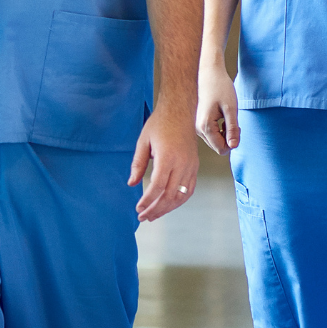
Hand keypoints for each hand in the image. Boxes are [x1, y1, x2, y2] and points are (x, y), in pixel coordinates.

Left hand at [129, 102, 198, 222]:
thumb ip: (138, 163)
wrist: (180, 110)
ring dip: (167, 208)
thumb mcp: (143, 141)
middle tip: (143, 217)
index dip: (147, 201)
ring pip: (180, 195)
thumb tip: (132, 184)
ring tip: (154, 215)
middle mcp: (182, 163)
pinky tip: (169, 205)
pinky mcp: (195, 166)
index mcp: (168, 157)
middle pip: (169, 195)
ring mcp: (191, 165)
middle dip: (155, 209)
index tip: (138, 209)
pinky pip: (189, 189)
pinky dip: (179, 200)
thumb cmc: (160, 123)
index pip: (157, 186)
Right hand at [196, 61, 239, 154]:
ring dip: (224, 133)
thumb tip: (233, 146)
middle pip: (218, 146)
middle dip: (229, 137)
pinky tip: (221, 117)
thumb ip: (232, 129)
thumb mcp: (231, 108)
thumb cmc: (221, 88)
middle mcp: (198, 129)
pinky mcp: (198, 122)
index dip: (233, 142)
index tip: (238, 127)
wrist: (209, 73)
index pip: (221, 149)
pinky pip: (211, 134)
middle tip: (234, 121)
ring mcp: (197, 126)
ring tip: (227, 117)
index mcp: (205, 126)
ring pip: (214, 141)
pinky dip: (219, 129)